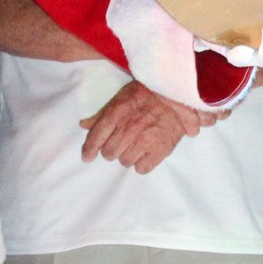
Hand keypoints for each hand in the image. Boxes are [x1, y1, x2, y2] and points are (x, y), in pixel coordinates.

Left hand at [79, 80, 225, 173]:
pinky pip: (141, 168)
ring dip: (128, 156)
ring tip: (138, 144)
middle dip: (113, 149)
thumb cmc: (148, 95)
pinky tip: (147, 152)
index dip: (89, 149)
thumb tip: (84, 125)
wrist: (178, 96)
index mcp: (117, 112)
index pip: (96, 136)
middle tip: (123, 142)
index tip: (87, 157)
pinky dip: (143, 163)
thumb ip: (102, 114)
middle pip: (109, 153)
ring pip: (124, 162)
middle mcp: (129, 128)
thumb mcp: (122, 98)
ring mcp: (144, 140)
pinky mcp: (160, 150)